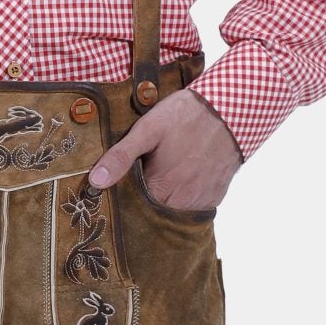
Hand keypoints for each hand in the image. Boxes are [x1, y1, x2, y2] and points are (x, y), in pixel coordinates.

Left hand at [85, 87, 242, 212]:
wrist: (230, 109)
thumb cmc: (185, 116)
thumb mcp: (147, 129)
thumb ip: (121, 156)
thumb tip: (95, 181)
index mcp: (161, 187)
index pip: (133, 211)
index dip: (123, 204)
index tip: (113, 197)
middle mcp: (183, 200)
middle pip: (154, 215)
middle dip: (142, 207)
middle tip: (132, 192)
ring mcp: (202, 200)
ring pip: (174, 214)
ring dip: (163, 206)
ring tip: (155, 188)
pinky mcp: (216, 196)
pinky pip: (194, 209)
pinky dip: (184, 202)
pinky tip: (178, 186)